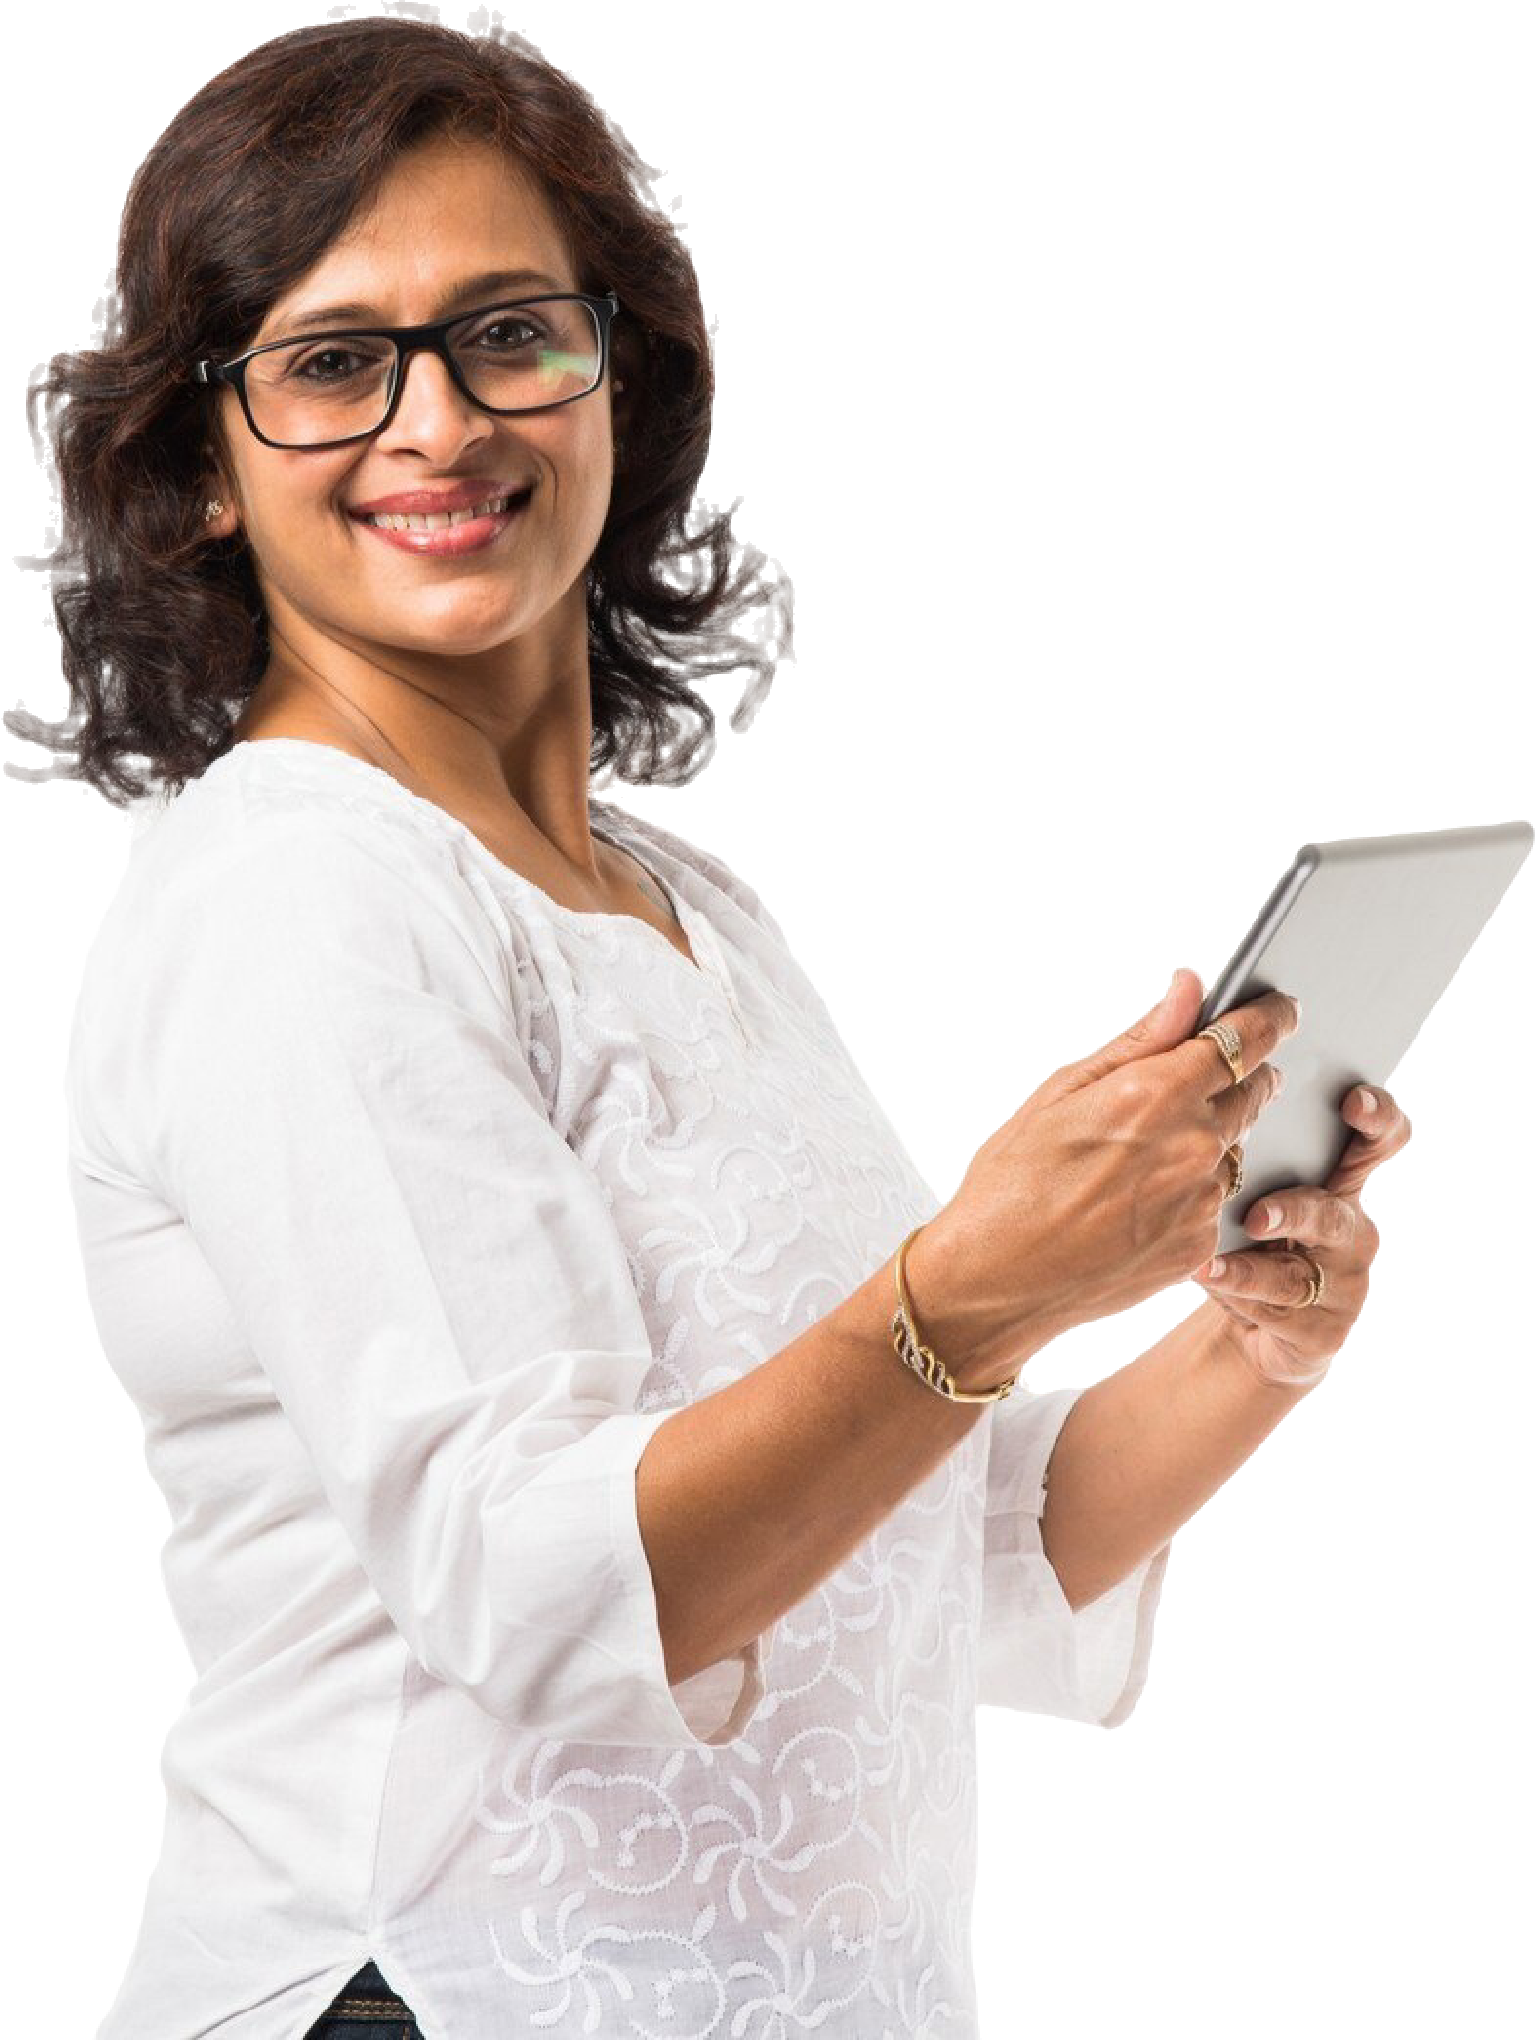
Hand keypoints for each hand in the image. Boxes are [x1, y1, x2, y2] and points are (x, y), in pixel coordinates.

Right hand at [906, 968, 1296, 1390]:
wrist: (996, 1283)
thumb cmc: (1010, 1182)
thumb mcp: (1061, 1092)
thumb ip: (1140, 1039)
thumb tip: (1190, 986)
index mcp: (1157, 1095)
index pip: (1247, 1039)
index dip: (1270, 1016)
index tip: (1279, 1007)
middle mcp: (1194, 1146)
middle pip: (1256, 1089)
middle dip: (1241, 1074)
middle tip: (1199, 1078)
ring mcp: (1202, 1201)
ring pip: (1236, 1147)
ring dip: (1212, 1136)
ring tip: (1144, 1152)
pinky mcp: (1200, 1246)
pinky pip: (1218, 1199)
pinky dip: (1194, 1188)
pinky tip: (1140, 1197)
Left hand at [1191, 1083, 1413, 1389]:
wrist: (1256, 1328)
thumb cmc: (1250, 1241)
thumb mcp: (1253, 1195)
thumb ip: (1247, 1155)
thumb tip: (1211, 1108)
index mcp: (1342, 1182)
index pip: (1380, 1140)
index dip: (1379, 1117)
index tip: (1352, 1100)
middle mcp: (1351, 1229)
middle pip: (1341, 1213)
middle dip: (1299, 1211)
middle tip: (1257, 1216)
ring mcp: (1344, 1283)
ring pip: (1299, 1269)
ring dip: (1254, 1262)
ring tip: (1212, 1259)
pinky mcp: (1325, 1329)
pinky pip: (1277, 1303)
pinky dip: (1236, 1286)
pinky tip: (1205, 1273)